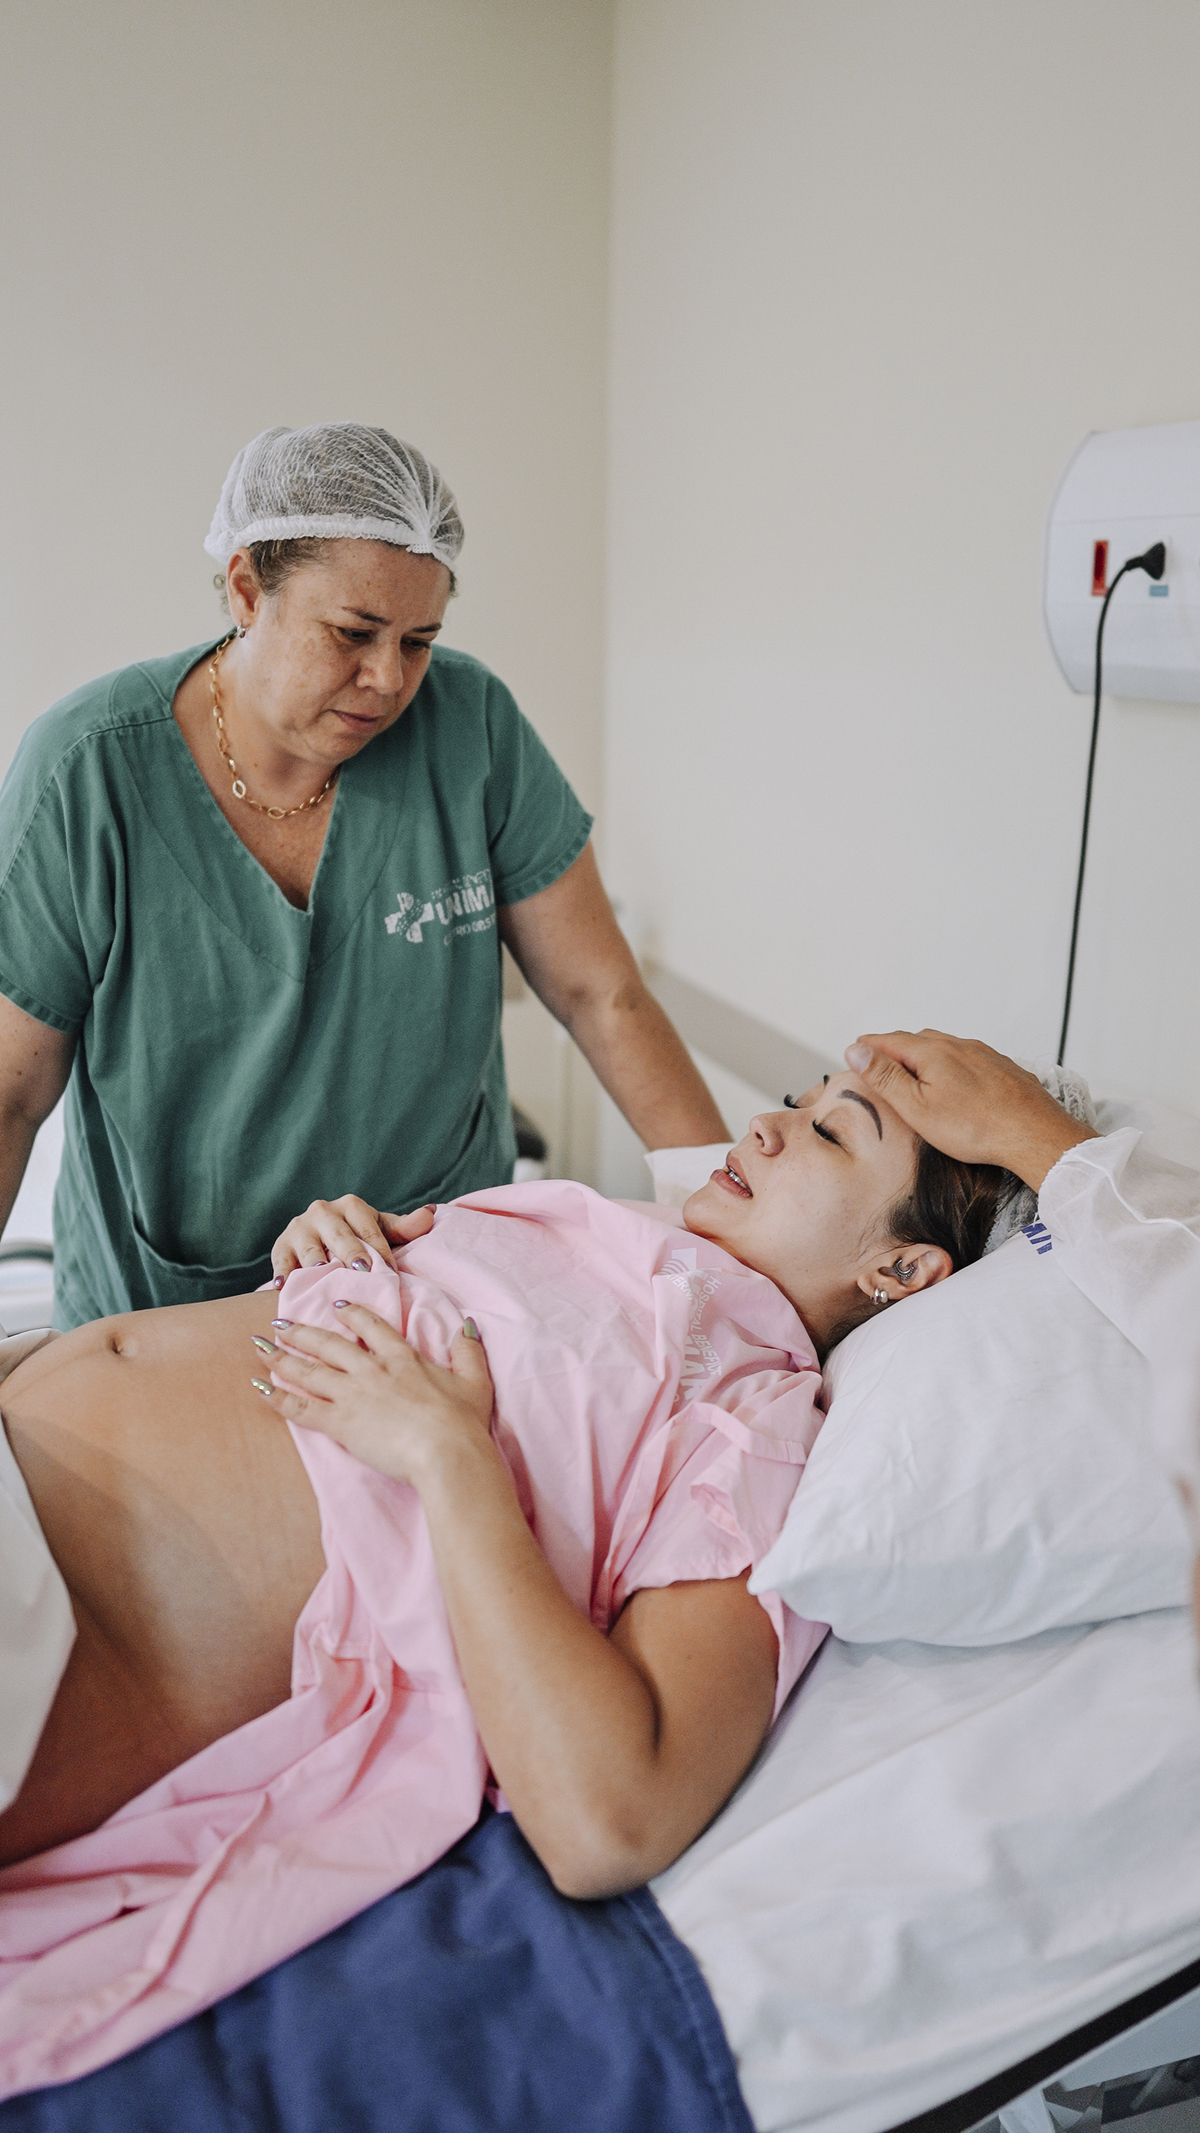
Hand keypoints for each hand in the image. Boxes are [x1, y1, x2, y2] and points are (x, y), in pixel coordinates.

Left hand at [255, 1304, 494, 1486]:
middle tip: (279, 1323)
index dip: (351, 1314)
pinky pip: (300, 1408)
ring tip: (259, 1347)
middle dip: (301, 1332)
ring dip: (281, 1357)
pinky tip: (259, 1389)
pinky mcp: (341, 1422)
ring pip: (308, 1371)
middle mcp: (371, 1370)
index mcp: (402, 1358)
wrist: (446, 1453)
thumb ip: (468, 1350)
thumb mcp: (474, 1380)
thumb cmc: (463, 1422)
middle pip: (328, 1344)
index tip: (335, 1307)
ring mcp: (353, 1395)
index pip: (371, 1326)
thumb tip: (468, 1325)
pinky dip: (277, 1398)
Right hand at [271, 1196, 435, 1282]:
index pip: (368, 1228)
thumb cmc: (358, 1238)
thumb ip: (403, 1228)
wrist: (319, 1241)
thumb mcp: (380, 1231)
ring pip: (310, 1251)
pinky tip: (285, 1287)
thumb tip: (429, 1213)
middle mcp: (322, 1211)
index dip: (380, 1250)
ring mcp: (299, 1229)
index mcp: (350, 1205)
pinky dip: (284, 1275)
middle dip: (351, 1253)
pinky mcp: (281, 1248)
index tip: (392, 1272)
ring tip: (327, 1281)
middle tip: (362, 1271)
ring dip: (318, 1267)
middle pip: (339, 1235)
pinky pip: (283, 1263)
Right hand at [843, 1028, 1097, 1188]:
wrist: (1033, 1133)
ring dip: (925, 1055)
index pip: (889, 1040)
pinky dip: (953, 1065)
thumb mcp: (917, 1107)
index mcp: (932, 1052)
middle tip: (880, 1061)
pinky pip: (970, 1059)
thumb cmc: (976, 1127)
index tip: (855, 1050)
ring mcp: (983, 1054)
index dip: (868, 1047)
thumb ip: (885, 1077)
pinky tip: (956, 1081)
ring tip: (915, 1070)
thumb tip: (856, 1050)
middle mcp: (958, 1045)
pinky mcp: (1002, 1068)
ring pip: (946, 1047)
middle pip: (917, 1039)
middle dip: (896, 1049)